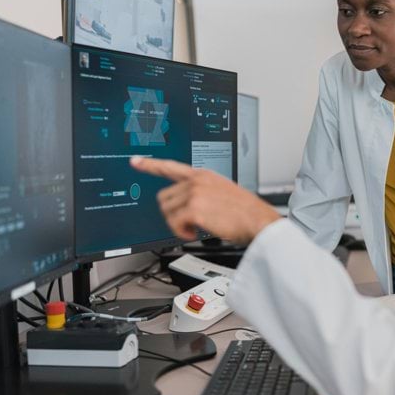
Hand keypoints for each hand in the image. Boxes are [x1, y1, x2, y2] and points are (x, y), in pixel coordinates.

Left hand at [130, 157, 280, 243]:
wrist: (259, 221)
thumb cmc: (246, 212)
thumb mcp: (224, 191)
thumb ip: (203, 191)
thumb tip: (186, 205)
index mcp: (203, 175)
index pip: (171, 167)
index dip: (150, 165)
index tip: (136, 161)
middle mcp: (197, 181)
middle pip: (164, 197)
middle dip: (172, 213)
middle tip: (188, 222)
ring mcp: (195, 193)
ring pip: (166, 212)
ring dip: (177, 224)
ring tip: (195, 227)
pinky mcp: (194, 208)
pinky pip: (174, 223)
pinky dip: (181, 233)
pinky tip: (194, 233)